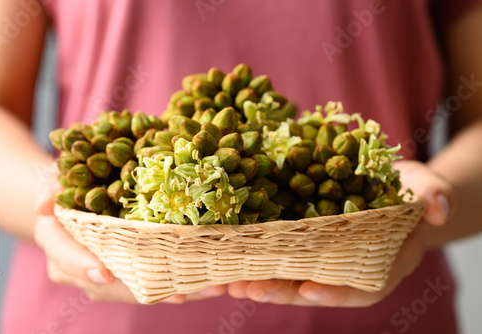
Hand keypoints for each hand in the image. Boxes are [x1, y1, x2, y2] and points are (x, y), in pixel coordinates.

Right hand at [34, 181, 225, 303]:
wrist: (79, 205)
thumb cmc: (69, 190)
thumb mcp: (56, 182)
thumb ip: (49, 188)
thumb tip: (44, 204)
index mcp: (59, 247)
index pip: (66, 259)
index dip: (84, 265)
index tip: (105, 272)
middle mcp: (83, 270)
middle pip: (114, 285)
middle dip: (148, 289)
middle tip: (181, 292)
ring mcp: (108, 277)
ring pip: (141, 290)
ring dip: (177, 290)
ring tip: (211, 288)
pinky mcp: (133, 276)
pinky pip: (157, 284)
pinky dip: (185, 284)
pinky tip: (213, 283)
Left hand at [228, 160, 452, 306]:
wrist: (388, 183)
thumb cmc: (409, 189)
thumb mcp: (426, 186)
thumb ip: (434, 195)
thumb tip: (436, 207)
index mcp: (379, 262)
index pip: (360, 287)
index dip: (336, 291)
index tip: (309, 289)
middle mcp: (347, 266)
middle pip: (314, 286)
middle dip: (281, 290)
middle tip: (249, 287)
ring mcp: (322, 255)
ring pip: (290, 275)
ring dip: (259, 278)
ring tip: (228, 278)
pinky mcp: (302, 239)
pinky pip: (278, 252)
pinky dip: (254, 256)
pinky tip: (228, 252)